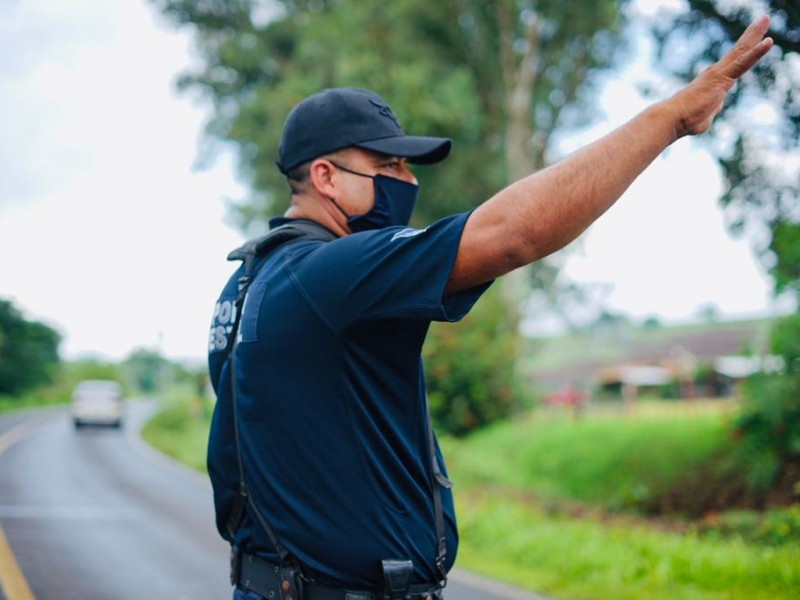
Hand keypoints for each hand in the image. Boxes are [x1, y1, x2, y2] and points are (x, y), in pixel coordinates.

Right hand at [667, 14, 772, 137]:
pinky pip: (743, 62)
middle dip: (752, 35)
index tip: (754, 41)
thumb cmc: (685, 121)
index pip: (734, 63)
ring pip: (742, 50)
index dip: (746, 52)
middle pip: (739, 51)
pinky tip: (768, 42)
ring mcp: (719, 72)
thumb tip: (716, 105)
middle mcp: (716, 72)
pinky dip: (756, 53)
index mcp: (713, 81)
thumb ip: (713, 107)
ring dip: (755, 33)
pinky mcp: (722, 77)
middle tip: (763, 19)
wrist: (673, 118)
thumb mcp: (704, 115)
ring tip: (765, 18)